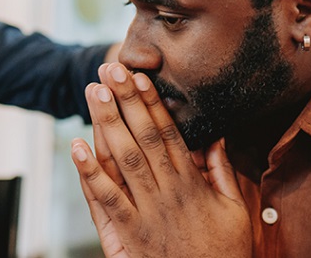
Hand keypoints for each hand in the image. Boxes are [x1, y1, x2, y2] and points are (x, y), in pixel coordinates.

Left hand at [71, 63, 251, 257]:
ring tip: (94, 92)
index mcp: (192, 183)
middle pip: (142, 137)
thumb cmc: (223, 252)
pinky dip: (89, 173)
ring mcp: (146, 211)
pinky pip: (106, 199)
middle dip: (125, 101)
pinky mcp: (128, 233)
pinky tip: (76, 147)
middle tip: (110, 70)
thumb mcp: (234, 210)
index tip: (139, 77)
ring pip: (123, 160)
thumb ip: (222, 171)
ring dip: (106, 124)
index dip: (152, 103)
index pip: (168, 133)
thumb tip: (214, 136)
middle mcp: (167, 192)